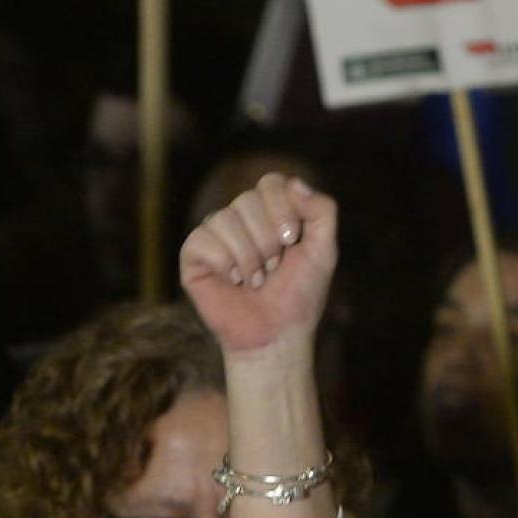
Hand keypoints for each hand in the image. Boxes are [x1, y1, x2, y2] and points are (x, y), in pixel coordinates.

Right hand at [180, 174, 336, 355]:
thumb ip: (322, 211)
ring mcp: (215, 234)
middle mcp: (240, 217)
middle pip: (247, 199)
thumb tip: (296, 183)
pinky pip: (202, 239)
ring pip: (224, 218)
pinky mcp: (193, 254)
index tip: (292, 240)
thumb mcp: (324, 250)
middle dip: (267, 239)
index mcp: (270, 211)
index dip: (282, 208)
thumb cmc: (299, 294)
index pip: (271, 182)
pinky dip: (225, 263)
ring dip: (249, 256)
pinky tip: (233, 281)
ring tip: (255, 280)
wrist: (276, 334)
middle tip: (273, 267)